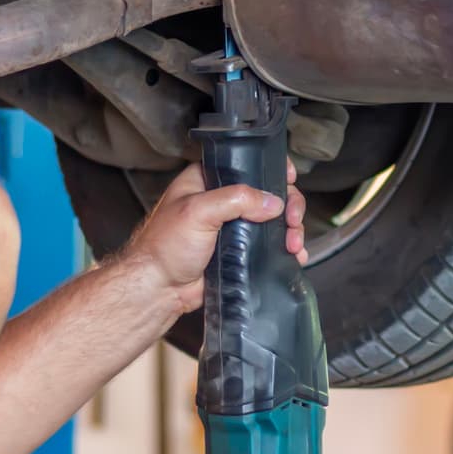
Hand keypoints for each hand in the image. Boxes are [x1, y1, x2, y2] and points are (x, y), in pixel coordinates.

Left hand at [124, 159, 307, 312]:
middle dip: (287, 205)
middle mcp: (222, 201)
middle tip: (292, 217)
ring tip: (293, 243)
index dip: (272, 169)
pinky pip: (269, 246)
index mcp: (207, 181)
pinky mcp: (239, 251)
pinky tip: (293, 256)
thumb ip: (236, 200)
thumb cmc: (164, 247)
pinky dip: (285, 249)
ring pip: (272, 220)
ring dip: (290, 229)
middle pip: (267, 193)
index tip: (289, 178)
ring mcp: (233, 227)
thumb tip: (271, 201)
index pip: (247, 164)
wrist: (158, 289)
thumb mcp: (197, 211)